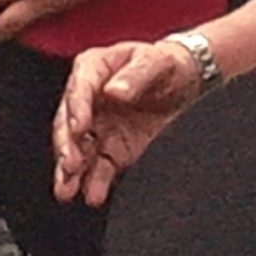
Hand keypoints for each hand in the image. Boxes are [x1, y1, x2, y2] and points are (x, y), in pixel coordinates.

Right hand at [52, 36, 203, 204]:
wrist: (188, 82)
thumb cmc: (167, 63)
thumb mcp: (157, 61)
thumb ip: (136, 74)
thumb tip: (114, 90)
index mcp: (95, 69)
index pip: (79, 91)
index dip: (77, 111)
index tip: (79, 128)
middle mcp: (90, 100)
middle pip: (69, 124)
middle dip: (68, 147)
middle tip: (71, 164)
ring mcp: (99, 127)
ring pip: (78, 151)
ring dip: (70, 172)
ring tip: (69, 189)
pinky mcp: (112, 149)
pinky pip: (98, 168)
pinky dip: (93, 183)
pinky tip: (93, 194)